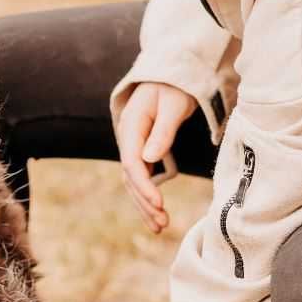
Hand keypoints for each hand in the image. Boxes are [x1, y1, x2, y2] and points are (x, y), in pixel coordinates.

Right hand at [116, 82, 197, 233]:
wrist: (170, 75)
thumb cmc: (174, 87)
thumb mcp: (172, 105)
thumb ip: (162, 131)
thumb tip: (150, 160)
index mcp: (130, 126)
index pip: (132, 163)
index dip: (145, 186)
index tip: (160, 204)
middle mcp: (126, 138)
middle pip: (130, 177)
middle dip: (145, 202)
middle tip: (163, 223)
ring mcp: (132, 145)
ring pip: (133, 181)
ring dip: (144, 204)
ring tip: (161, 226)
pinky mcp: (141, 150)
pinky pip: (140, 176)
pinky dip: (147, 194)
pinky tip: (156, 212)